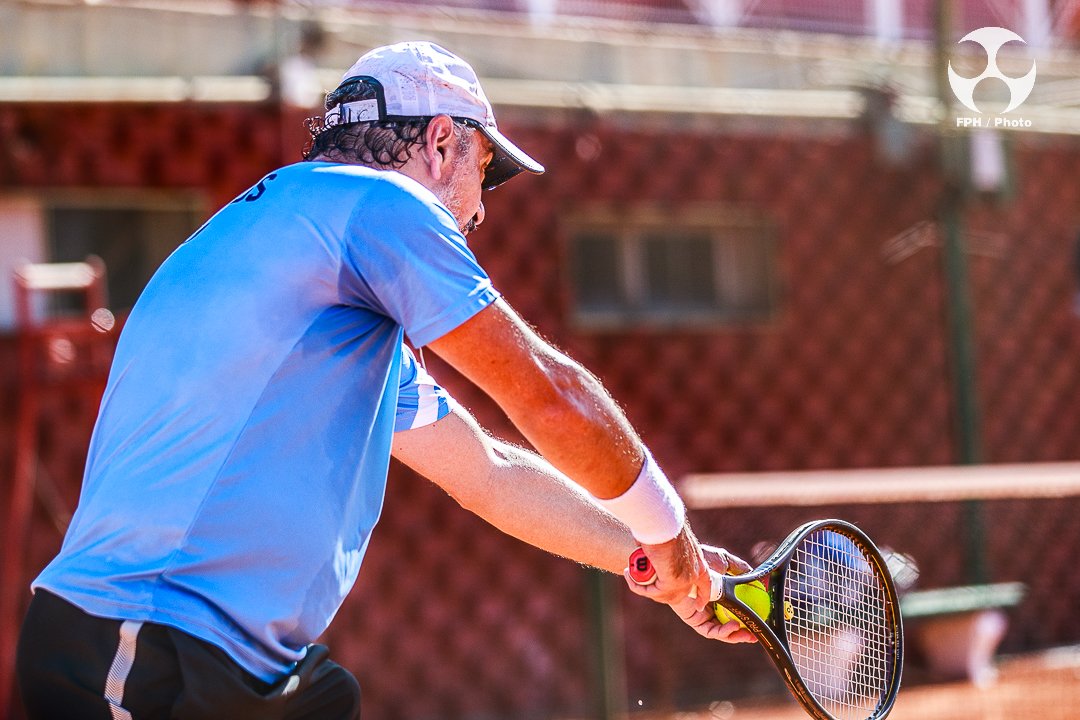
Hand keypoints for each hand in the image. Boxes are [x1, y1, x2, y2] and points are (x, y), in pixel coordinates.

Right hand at [621, 525, 708, 607]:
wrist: (662, 521)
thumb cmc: (663, 524)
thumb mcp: (669, 539)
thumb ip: (664, 551)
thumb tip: (647, 552)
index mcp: (699, 561)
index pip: (705, 585)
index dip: (702, 597)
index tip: (699, 606)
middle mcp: (695, 573)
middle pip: (677, 595)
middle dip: (658, 592)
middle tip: (640, 581)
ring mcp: (685, 580)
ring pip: (662, 595)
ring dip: (644, 587)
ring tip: (631, 573)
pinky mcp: (672, 583)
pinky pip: (651, 591)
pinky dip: (638, 585)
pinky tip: (629, 574)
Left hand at [624, 536, 756, 642]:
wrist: (682, 561)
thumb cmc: (700, 559)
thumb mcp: (724, 563)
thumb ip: (739, 569)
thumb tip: (756, 577)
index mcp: (716, 597)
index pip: (731, 614)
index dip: (744, 620)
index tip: (758, 623)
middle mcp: (707, 608)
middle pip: (725, 627)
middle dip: (741, 635)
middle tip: (755, 636)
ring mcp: (699, 615)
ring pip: (718, 632)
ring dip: (734, 636)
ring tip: (748, 634)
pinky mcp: (692, 619)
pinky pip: (709, 630)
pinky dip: (723, 631)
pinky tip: (734, 624)